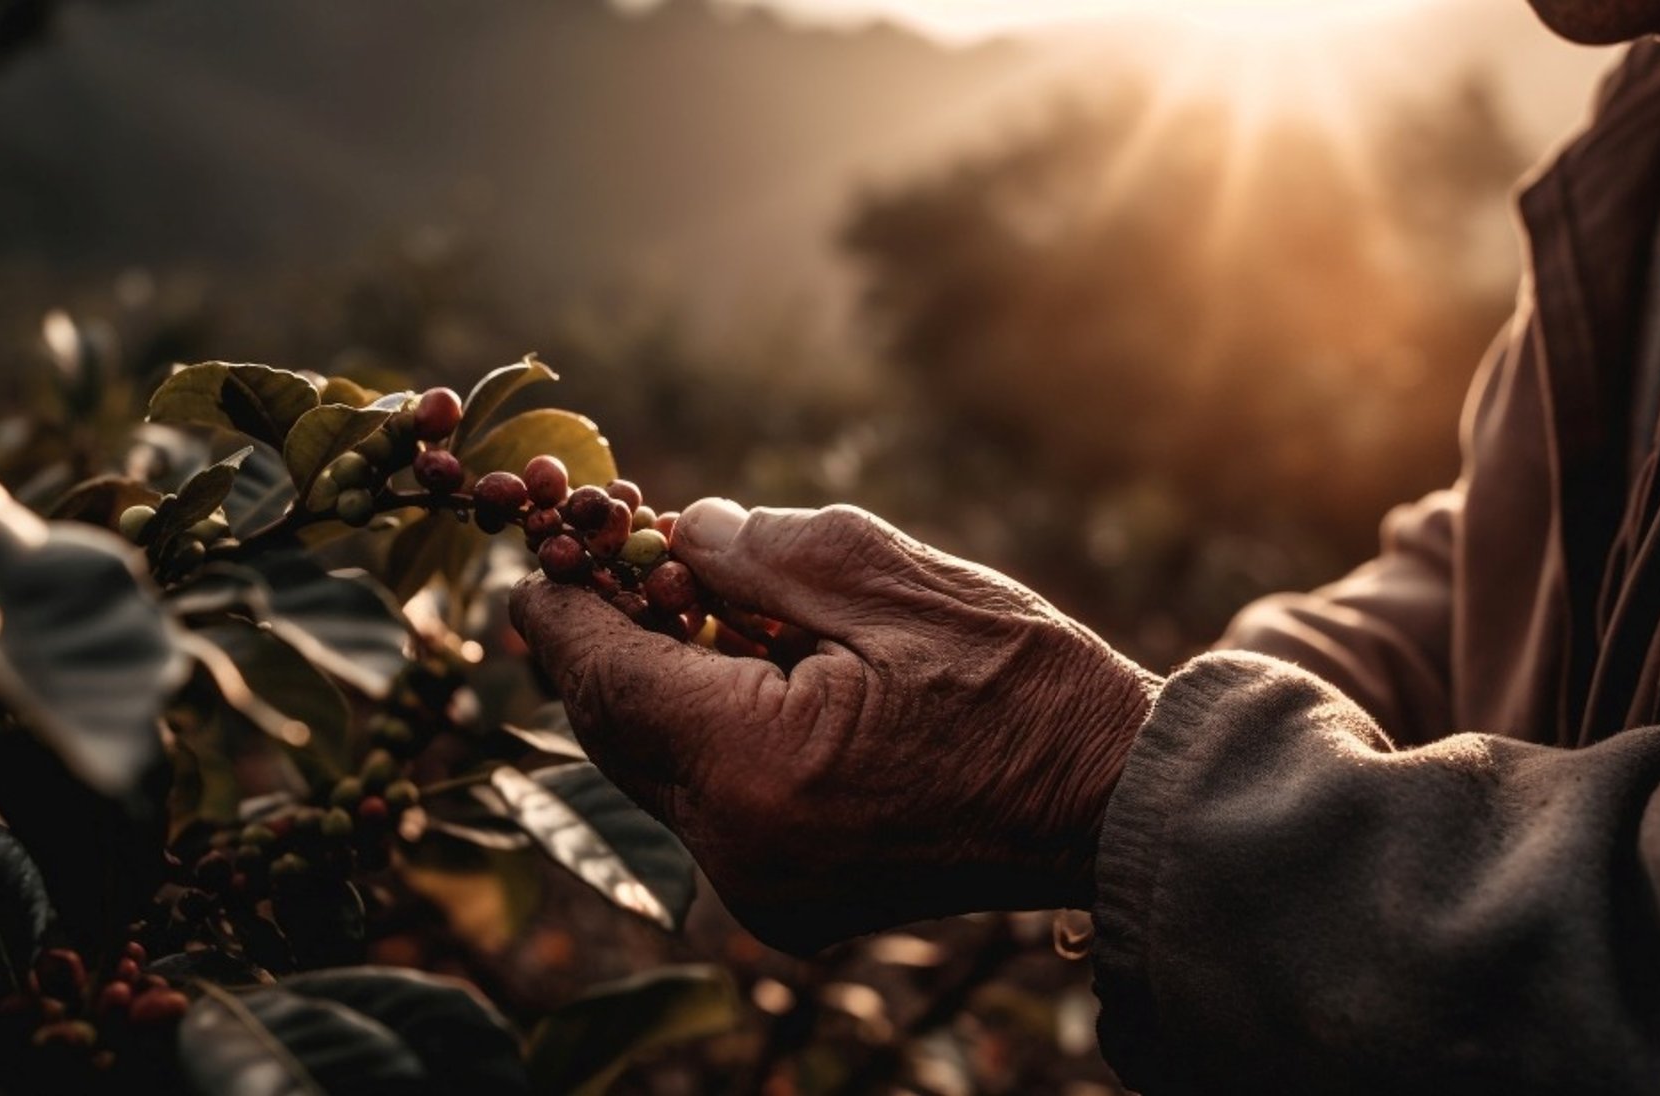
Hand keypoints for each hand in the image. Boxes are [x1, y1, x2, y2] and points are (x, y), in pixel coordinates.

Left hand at [510, 501, 1157, 952]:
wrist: (1120, 806)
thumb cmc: (1027, 689)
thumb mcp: (893, 582)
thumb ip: (761, 549)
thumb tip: (678, 533)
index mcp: (755, 771)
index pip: (605, 678)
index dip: (562, 604)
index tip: (540, 546)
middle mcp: (740, 852)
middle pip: (618, 730)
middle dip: (608, 638)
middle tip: (611, 558)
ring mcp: (766, 890)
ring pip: (659, 770)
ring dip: (659, 684)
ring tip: (690, 600)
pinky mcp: (795, 900)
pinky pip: (710, 804)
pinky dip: (707, 733)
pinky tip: (745, 670)